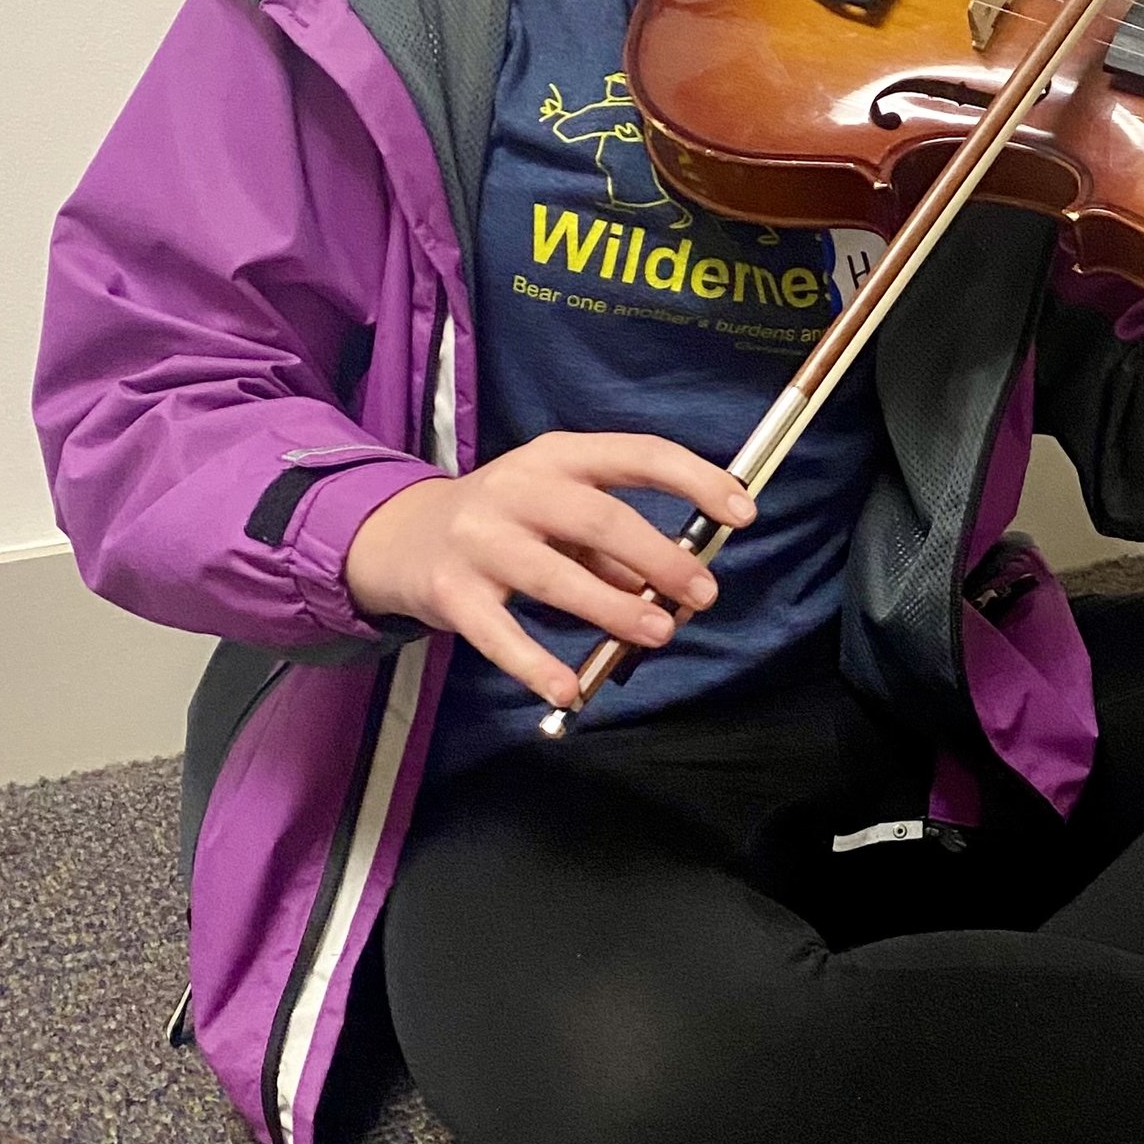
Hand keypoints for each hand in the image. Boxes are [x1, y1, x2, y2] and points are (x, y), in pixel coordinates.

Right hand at [342, 431, 755, 710]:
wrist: (400, 537)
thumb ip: (615, 548)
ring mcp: (480, 538)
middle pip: (600, 516)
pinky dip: (536, 663)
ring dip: (615, 607)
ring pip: (557, 575)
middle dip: (660, 556)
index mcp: (557, 456)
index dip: (696, 480)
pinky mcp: (452, 592)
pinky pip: (500, 634)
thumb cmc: (505, 523)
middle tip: (702, 593)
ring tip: (660, 632)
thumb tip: (675, 588)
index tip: (743, 511)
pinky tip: (569, 689)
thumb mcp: (560, 515)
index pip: (638, 454)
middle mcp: (518, 487)